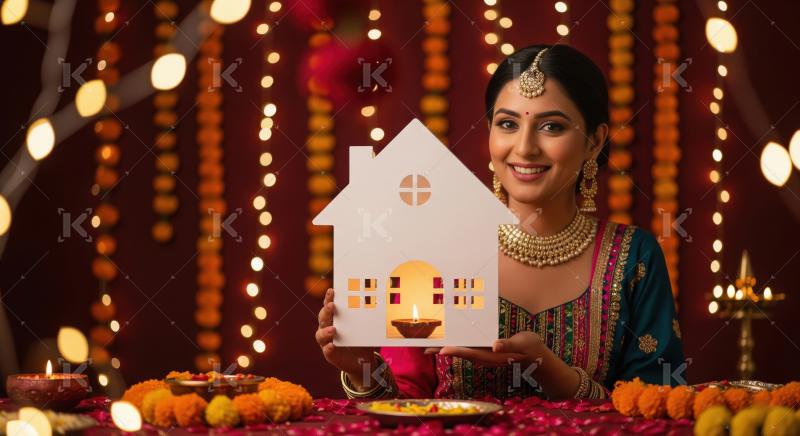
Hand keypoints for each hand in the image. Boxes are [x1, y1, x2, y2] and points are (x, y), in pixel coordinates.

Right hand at [315, 288, 375, 388]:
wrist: (361, 360)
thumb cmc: (361, 338)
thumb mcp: (366, 327)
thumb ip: (370, 316)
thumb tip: (382, 303)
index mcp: (335, 318)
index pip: (329, 305)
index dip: (329, 298)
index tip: (332, 290)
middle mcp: (328, 327)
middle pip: (323, 317)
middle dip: (326, 311)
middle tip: (332, 306)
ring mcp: (327, 341)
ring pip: (320, 334)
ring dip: (325, 331)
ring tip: (333, 329)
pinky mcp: (329, 353)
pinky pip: (326, 350)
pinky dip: (328, 348)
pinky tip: (332, 346)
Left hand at [425, 331, 543, 366]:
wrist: (537, 355)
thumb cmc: (531, 348)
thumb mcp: (522, 344)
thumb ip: (508, 344)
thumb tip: (495, 346)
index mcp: (492, 356)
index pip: (470, 353)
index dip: (455, 351)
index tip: (441, 350)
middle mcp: (485, 356)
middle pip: (460, 353)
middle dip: (443, 350)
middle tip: (425, 348)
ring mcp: (485, 354)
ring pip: (462, 351)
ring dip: (447, 347)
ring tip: (431, 345)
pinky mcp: (487, 350)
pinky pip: (469, 347)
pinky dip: (458, 343)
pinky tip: (451, 340)